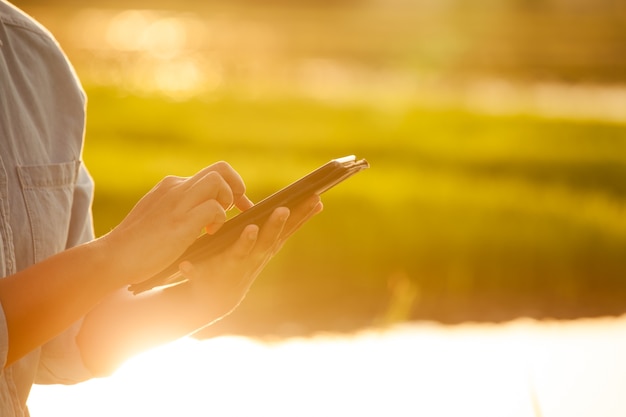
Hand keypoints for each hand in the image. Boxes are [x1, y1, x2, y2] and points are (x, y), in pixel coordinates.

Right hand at [101, 162, 253, 284]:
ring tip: (218, 222)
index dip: (230, 186)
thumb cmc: (137, 243)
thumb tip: (203, 215)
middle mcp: (176, 187)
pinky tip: (208, 234)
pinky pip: (214, 208)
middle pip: (221, 169)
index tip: (237, 203)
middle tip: (239, 208)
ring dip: (228, 201)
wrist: (113, 256)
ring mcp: (178, 202)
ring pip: (219, 181)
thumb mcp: (159, 216)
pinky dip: (219, 220)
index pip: (210, 173)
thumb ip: (178, 208)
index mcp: (171, 186)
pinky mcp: (181, 221)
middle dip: (237, 186)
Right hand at [179, 194, 322, 318]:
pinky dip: (304, 216)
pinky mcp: (273, 246)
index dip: (246, 241)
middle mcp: (253, 257)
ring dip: (299, 217)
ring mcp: (265, 252)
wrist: (221, 296)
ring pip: (284, 232)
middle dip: (275, 225)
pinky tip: (317, 202)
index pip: (239, 251)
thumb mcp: (195, 275)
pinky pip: (290, 229)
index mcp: (232, 261)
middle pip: (267, 240)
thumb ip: (192, 269)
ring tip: (313, 200)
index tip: (250, 229)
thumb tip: (183, 265)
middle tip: (284, 210)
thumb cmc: (204, 278)